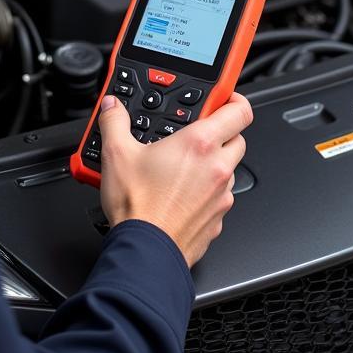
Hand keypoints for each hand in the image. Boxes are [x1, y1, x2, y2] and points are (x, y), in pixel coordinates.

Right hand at [96, 92, 252, 267]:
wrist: (145, 252)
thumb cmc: (138, 207)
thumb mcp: (116, 154)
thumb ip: (114, 122)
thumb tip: (113, 108)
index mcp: (200, 144)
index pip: (240, 111)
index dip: (235, 100)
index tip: (224, 99)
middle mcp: (217, 168)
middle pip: (237, 139)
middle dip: (222, 132)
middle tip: (196, 134)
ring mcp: (220, 196)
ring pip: (229, 170)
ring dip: (213, 164)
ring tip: (183, 167)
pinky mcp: (217, 220)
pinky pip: (219, 198)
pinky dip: (206, 193)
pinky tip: (182, 195)